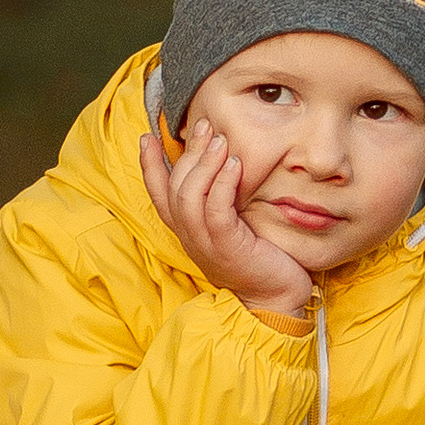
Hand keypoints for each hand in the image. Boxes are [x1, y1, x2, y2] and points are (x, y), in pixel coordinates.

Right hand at [140, 110, 316, 321]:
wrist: (277, 298)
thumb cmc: (259, 258)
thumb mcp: (232, 226)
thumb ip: (220, 201)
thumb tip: (221, 162)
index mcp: (187, 232)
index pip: (158, 195)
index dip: (149, 166)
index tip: (147, 136)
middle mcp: (190, 237)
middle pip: (175, 188)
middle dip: (188, 152)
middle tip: (206, 126)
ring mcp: (206, 244)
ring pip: (189, 197)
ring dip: (204, 164)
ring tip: (221, 140)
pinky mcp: (228, 247)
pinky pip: (216, 210)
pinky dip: (222, 184)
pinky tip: (236, 164)